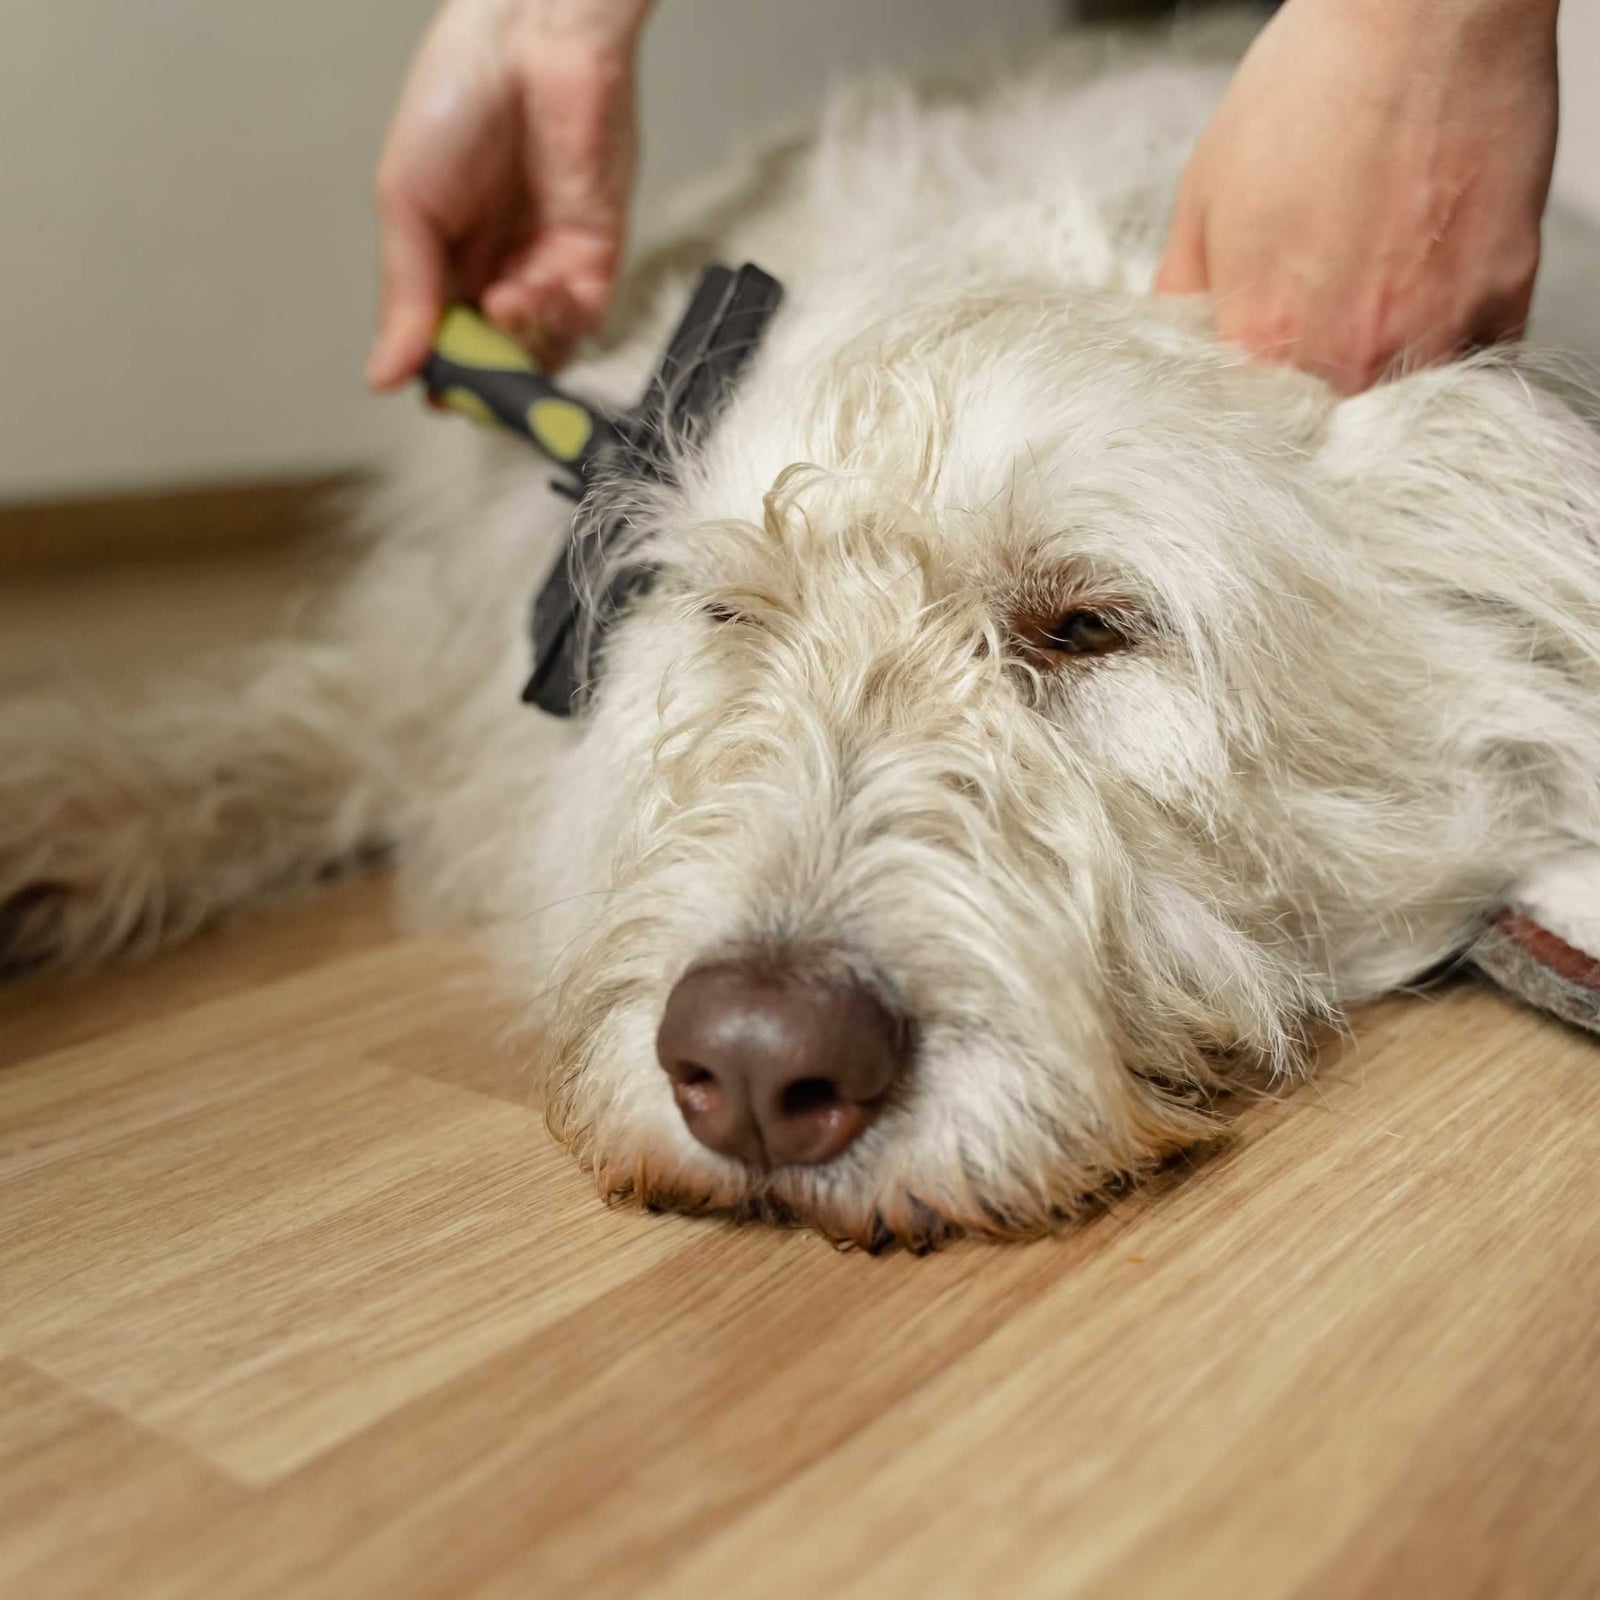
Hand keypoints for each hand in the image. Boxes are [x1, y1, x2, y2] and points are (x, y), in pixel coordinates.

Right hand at [367, 0, 652, 388]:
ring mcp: (549, 268)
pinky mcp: (597, 257)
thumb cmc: (457, 98)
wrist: (531, 37)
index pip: (445, 347)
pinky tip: (529, 290)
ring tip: (502, 302)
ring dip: (522, 348)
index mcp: (444, 261)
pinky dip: (556, 323)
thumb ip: (404, 294)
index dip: (443, 375)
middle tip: (474, 366)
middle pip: (497, 362)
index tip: (436, 384)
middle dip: (487, 374)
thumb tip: (383, 377)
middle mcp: (497, 272)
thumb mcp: (406, 202)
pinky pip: (583, 321)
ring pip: (542, 353)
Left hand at [1156, 0, 1559, 394]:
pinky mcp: (1504, 302)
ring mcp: (1435, 336)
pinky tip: (1418, 297)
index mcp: (1265, 342)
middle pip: (1319, 432)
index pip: (1239, 433)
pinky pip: (1470, 366)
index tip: (1237, 404)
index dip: (1236, 421)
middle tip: (1303, 356)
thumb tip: (1164, 353)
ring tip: (1363, 319)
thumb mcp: (1203, 201)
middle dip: (1304, 409)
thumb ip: (1179, 297)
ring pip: (1397, 410)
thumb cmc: (1309, 91)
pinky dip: (1443, 347)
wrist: (1424, 15)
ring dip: (1376, 384)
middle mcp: (1352, 359)